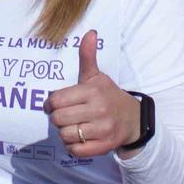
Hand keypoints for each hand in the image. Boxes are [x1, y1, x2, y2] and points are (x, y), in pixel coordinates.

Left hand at [45, 32, 140, 158]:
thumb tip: (90, 33)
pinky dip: (72, 146)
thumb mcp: (96, 76)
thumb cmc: (107, 96)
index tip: (55, 104)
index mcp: (93, 91)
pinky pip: (75, 151)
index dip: (50, 104)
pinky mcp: (103, 146)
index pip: (56, 100)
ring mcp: (102, 129)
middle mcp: (98, 110)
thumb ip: (88, 56)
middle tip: (65, 116)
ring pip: (65, 136)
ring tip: (74, 126)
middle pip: (58, 120)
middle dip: (57, 118)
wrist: (133, 119)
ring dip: (65, 133)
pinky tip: (79, 138)